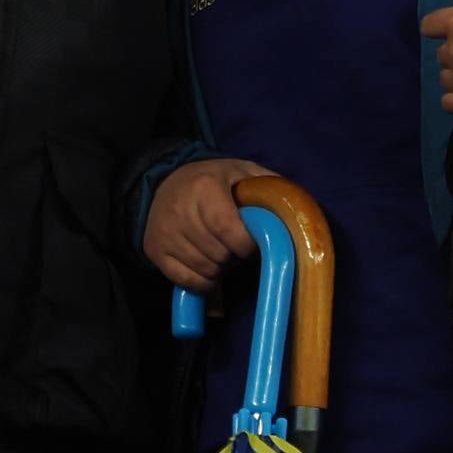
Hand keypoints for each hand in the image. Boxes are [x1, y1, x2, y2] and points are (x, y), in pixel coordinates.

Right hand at [143, 157, 279, 293]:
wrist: (165, 181)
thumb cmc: (213, 180)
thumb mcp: (242, 172)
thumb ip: (269, 185)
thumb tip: (298, 208)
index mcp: (205, 187)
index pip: (230, 231)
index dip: (247, 244)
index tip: (252, 242)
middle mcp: (180, 210)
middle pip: (219, 254)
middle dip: (233, 256)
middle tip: (235, 246)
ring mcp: (165, 232)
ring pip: (204, 270)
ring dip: (220, 268)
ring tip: (221, 252)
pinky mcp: (154, 250)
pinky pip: (186, 281)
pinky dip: (203, 281)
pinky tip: (207, 265)